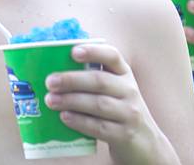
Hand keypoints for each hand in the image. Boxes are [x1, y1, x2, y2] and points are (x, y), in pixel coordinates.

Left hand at [45, 43, 168, 164]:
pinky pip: (100, 127)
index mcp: (123, 73)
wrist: (144, 142)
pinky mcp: (125, 135)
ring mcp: (129, 113)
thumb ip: (90, 79)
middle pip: (100, 81)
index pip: (112, 56)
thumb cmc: (117, 110)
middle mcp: (129, 90)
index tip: (73, 52)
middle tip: (50, 82)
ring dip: (71, 101)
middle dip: (72, 80)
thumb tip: (52, 73)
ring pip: (98, 104)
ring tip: (51, 100)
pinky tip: (64, 117)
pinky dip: (80, 121)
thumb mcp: (112, 90)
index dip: (93, 51)